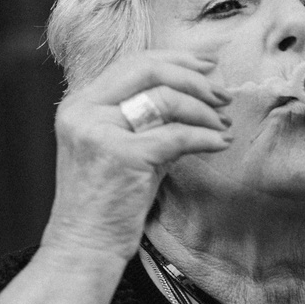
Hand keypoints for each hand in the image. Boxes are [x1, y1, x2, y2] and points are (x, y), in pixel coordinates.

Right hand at [37, 51, 233, 265]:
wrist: (86, 243)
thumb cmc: (112, 198)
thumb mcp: (129, 147)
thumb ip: (153, 118)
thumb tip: (202, 93)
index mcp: (81, 103)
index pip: (133, 63)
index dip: (176, 60)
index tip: (209, 67)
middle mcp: (83, 111)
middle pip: (149, 70)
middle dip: (194, 80)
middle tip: (223, 97)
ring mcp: (98, 132)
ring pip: (165, 99)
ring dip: (204, 111)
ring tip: (223, 126)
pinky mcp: (120, 155)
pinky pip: (177, 135)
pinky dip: (206, 138)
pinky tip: (221, 144)